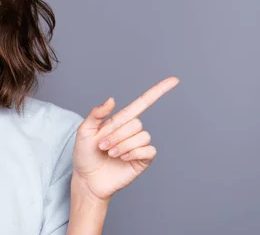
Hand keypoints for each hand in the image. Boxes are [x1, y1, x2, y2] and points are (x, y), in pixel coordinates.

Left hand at [72, 76, 179, 201]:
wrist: (87, 179)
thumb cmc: (84, 154)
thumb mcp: (84, 131)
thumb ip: (96, 114)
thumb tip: (112, 100)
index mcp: (119, 120)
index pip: (142, 103)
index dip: (158, 91)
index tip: (175, 80)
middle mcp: (131, 131)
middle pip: (136, 123)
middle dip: (117, 135)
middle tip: (103, 146)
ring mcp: (138, 145)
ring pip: (142, 136)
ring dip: (123, 145)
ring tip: (111, 153)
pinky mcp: (142, 160)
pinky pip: (148, 150)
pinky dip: (134, 153)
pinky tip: (123, 158)